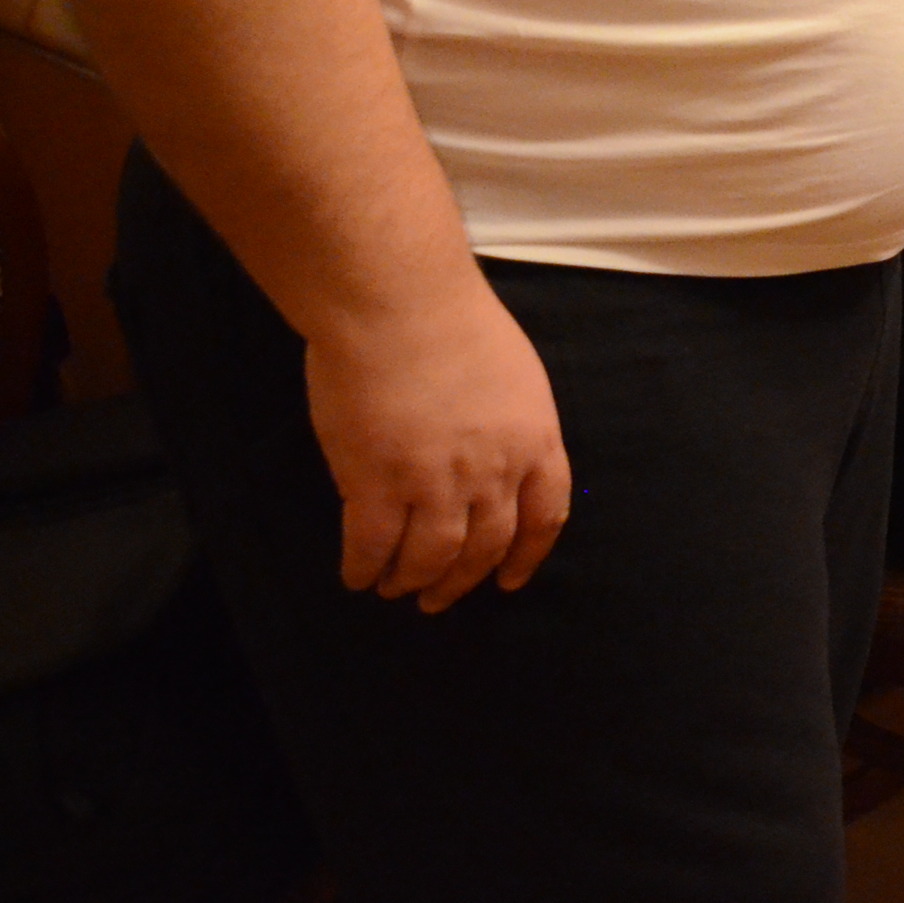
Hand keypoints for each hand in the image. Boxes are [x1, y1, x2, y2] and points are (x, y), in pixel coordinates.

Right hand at [302, 287, 572, 612]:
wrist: (400, 305)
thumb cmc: (454, 322)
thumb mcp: (514, 375)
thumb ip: (509, 423)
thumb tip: (493, 457)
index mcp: (536, 440)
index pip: (545, 517)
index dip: (527, 556)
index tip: (510, 580)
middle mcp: (494, 472)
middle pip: (485, 547)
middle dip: (462, 580)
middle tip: (439, 598)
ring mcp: (436, 483)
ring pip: (431, 557)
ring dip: (414, 581)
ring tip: (397, 589)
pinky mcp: (376, 484)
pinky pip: (373, 547)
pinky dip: (365, 569)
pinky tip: (358, 576)